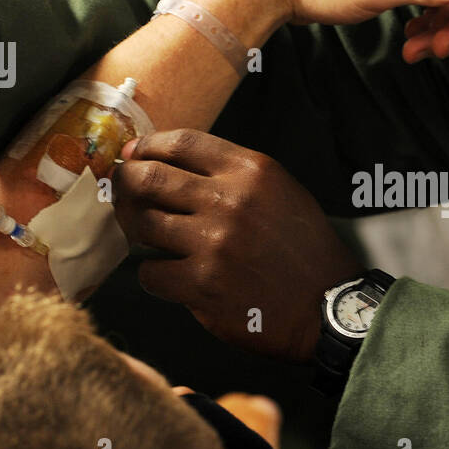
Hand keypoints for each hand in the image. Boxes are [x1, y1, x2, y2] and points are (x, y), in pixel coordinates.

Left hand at [113, 130, 361, 361]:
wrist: (327, 306)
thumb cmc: (303, 249)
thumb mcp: (281, 192)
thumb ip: (233, 174)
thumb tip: (170, 163)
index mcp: (251, 171)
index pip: (180, 143)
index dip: (147, 146)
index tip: (133, 155)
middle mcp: (230, 200)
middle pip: (149, 177)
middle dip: (126, 183)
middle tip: (121, 192)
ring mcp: (214, 243)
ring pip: (143, 224)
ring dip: (137, 231)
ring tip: (147, 237)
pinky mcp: (203, 284)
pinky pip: (151, 273)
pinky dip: (154, 275)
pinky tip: (171, 276)